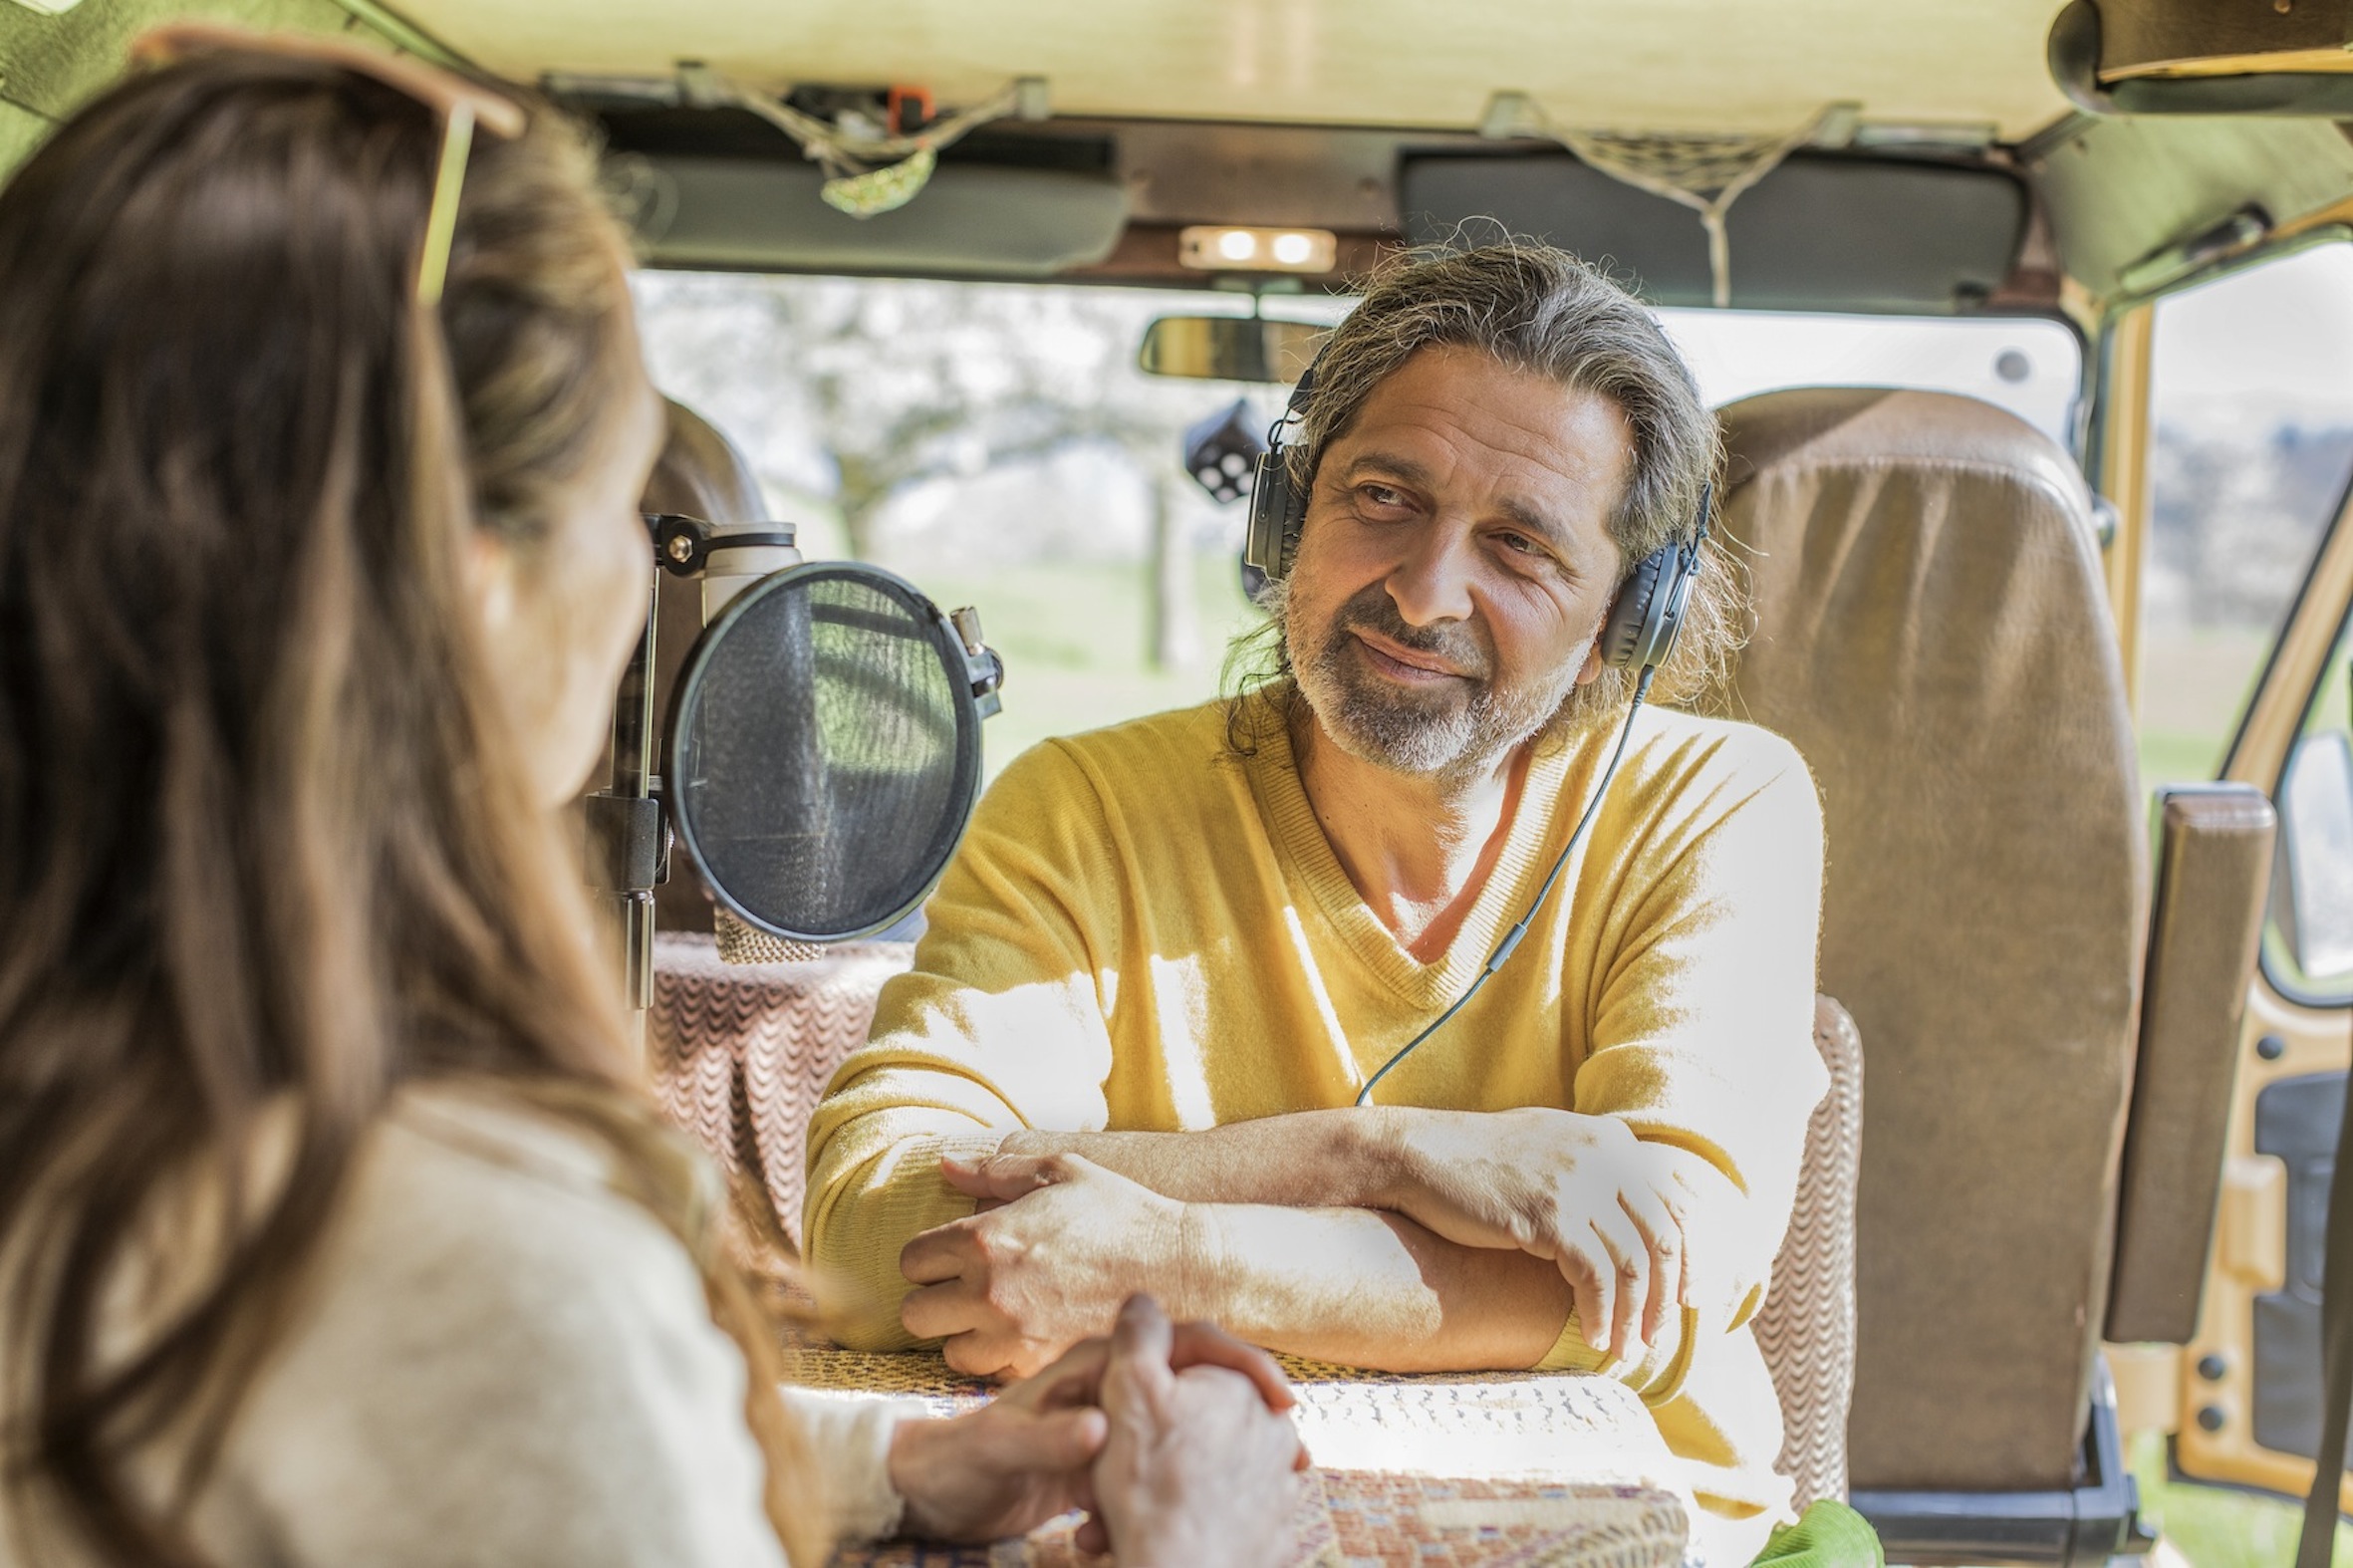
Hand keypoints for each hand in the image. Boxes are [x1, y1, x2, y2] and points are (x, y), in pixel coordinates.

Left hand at [889, 1314, 1301, 1541]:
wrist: (931, 1491)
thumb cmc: (958, 1459)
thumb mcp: (999, 1448)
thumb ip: (1047, 1438)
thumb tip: (1102, 1430)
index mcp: (1092, 1363)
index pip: (1181, 1341)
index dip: (1236, 1364)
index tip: (1276, 1399)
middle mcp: (1110, 1385)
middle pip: (1198, 1381)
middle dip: (1248, 1410)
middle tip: (1293, 1451)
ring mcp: (1113, 1422)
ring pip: (1188, 1426)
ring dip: (1229, 1451)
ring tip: (1275, 1482)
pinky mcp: (1108, 1461)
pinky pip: (1164, 1465)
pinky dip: (1192, 1484)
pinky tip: (1219, 1510)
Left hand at [901, 1153, 1189, 1377]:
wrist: (1180, 1266)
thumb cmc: (1120, 1211)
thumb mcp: (1061, 1171)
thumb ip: (996, 1171)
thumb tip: (946, 1164)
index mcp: (986, 1239)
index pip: (911, 1260)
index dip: (928, 1256)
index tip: (950, 1255)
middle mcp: (989, 1292)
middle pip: (915, 1314)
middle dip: (935, 1299)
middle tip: (965, 1289)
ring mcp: (1014, 1336)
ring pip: (949, 1351)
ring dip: (964, 1335)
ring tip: (994, 1317)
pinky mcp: (1041, 1367)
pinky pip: (993, 1374)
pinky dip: (1000, 1359)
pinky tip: (1025, 1336)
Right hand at [1079, 1296, 1306, 1565]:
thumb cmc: (1151, 1487)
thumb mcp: (1129, 1388)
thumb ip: (1139, 1333)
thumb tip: (1145, 1303)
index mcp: (1243, 1389)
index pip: (1190, 1372)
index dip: (1145, 1394)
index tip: (1117, 1422)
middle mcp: (1276, 1433)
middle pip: (1197, 1428)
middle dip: (1156, 1448)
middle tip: (1111, 1478)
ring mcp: (1282, 1489)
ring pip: (1207, 1476)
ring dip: (1166, 1489)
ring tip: (1120, 1518)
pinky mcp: (1276, 1536)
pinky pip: (1224, 1519)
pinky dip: (1193, 1523)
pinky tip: (1156, 1536)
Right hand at [1373, 1107, 1690, 1363]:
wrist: (1420, 1154)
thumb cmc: (1478, 1161)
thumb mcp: (1549, 1146)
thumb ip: (1592, 1167)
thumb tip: (1626, 1217)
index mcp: (1611, 1140)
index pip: (1675, 1203)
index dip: (1688, 1257)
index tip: (1684, 1297)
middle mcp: (1605, 1156)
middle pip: (1663, 1237)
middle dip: (1665, 1296)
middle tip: (1654, 1337)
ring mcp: (1579, 1183)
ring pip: (1634, 1264)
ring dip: (1633, 1316)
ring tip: (1622, 1349)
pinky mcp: (1550, 1214)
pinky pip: (1595, 1278)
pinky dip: (1600, 1314)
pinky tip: (1591, 1337)